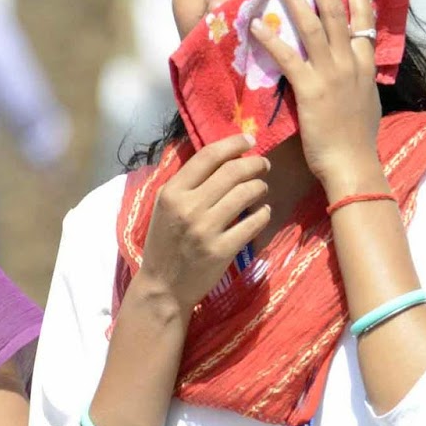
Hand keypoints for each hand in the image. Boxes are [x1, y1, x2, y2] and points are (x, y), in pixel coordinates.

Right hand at [138, 133, 271, 312]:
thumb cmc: (164, 242)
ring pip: (246, 194)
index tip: (249, 140)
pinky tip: (262, 211)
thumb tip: (221, 158)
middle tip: (263, 164)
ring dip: (260, 186)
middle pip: (232, 172)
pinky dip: (263, 213)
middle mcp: (188, 207)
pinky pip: (253, 222)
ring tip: (262, 188)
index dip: (233, 144)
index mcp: (171, 193)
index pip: (208, 156)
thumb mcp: (165, 207)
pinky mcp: (222, 250)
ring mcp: (206, 230)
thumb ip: (187, 184)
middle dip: (254, 164)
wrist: (163, 286)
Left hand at [250, 0, 385, 196]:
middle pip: (337, 13)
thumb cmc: (356, 140)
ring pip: (314, 28)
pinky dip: (273, 40)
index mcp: (365, 66)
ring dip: (295, 0)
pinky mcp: (311, 91)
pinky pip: (289, 59)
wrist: (354, 165)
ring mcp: (332, 76)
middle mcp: (351, 64)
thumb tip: (353, 67)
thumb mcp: (366, 102)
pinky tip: (258, 25)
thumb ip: (358, 80)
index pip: (364, 20)